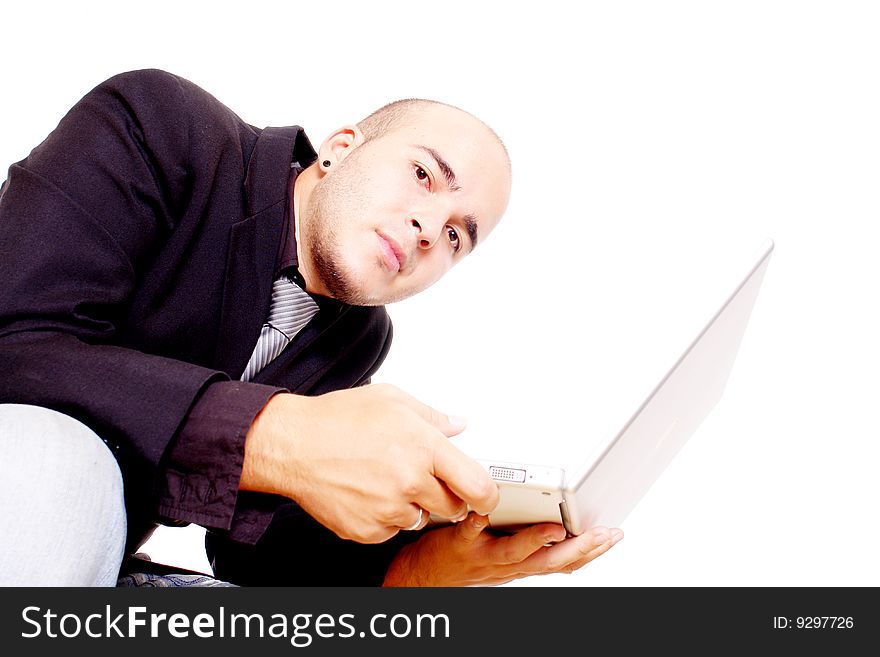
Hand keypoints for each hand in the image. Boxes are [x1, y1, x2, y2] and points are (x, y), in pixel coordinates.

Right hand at [240, 384, 498, 542]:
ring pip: (420, 519)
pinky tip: (367, 493)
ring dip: (413, 506)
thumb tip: (458, 426)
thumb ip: (433, 416)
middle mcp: (410, 481)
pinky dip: (384, 518)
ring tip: (385, 480)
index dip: (487, 495)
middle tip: (422, 478)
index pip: (478, 486)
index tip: (485, 495)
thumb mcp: (391, 400)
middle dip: (446, 496)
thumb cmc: (336, 419)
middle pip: (453, 508)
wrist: (291, 444)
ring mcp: (387, 510)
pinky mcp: (367, 529)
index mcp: (424, 447)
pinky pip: (391, 531)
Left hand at [382, 513, 623, 585]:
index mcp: (524, 562)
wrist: (426, 577)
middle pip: (551, 560)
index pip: (566, 560)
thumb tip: (560, 519)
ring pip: (517, 553)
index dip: (593, 550)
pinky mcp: (460, 545)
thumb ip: (532, 539)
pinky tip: (483, 512)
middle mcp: (510, 564)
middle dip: (581, 548)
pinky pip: (469, 534)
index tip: (614, 535)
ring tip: (554, 528)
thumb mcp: (508, 554)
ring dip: (537, 541)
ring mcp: (486, 556)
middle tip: (603, 534)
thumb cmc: (467, 559)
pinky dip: (476, 524)